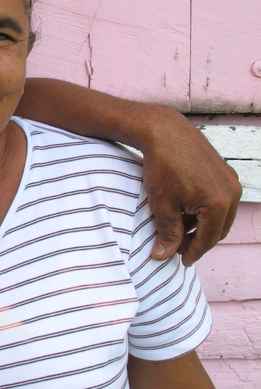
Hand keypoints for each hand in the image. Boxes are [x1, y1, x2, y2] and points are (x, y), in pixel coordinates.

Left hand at [139, 106, 241, 265]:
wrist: (165, 132)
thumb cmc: (162, 167)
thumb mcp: (162, 204)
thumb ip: (167, 233)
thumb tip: (163, 257)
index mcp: (218, 204)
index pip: (208, 239)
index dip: (193, 252)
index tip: (180, 261)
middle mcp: (231, 193)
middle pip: (218, 230)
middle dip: (199, 241)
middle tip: (178, 248)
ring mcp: (231, 181)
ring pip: (220, 215)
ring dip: (202, 226)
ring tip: (179, 229)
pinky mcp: (225, 172)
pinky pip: (220, 200)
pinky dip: (205, 210)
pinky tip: (185, 210)